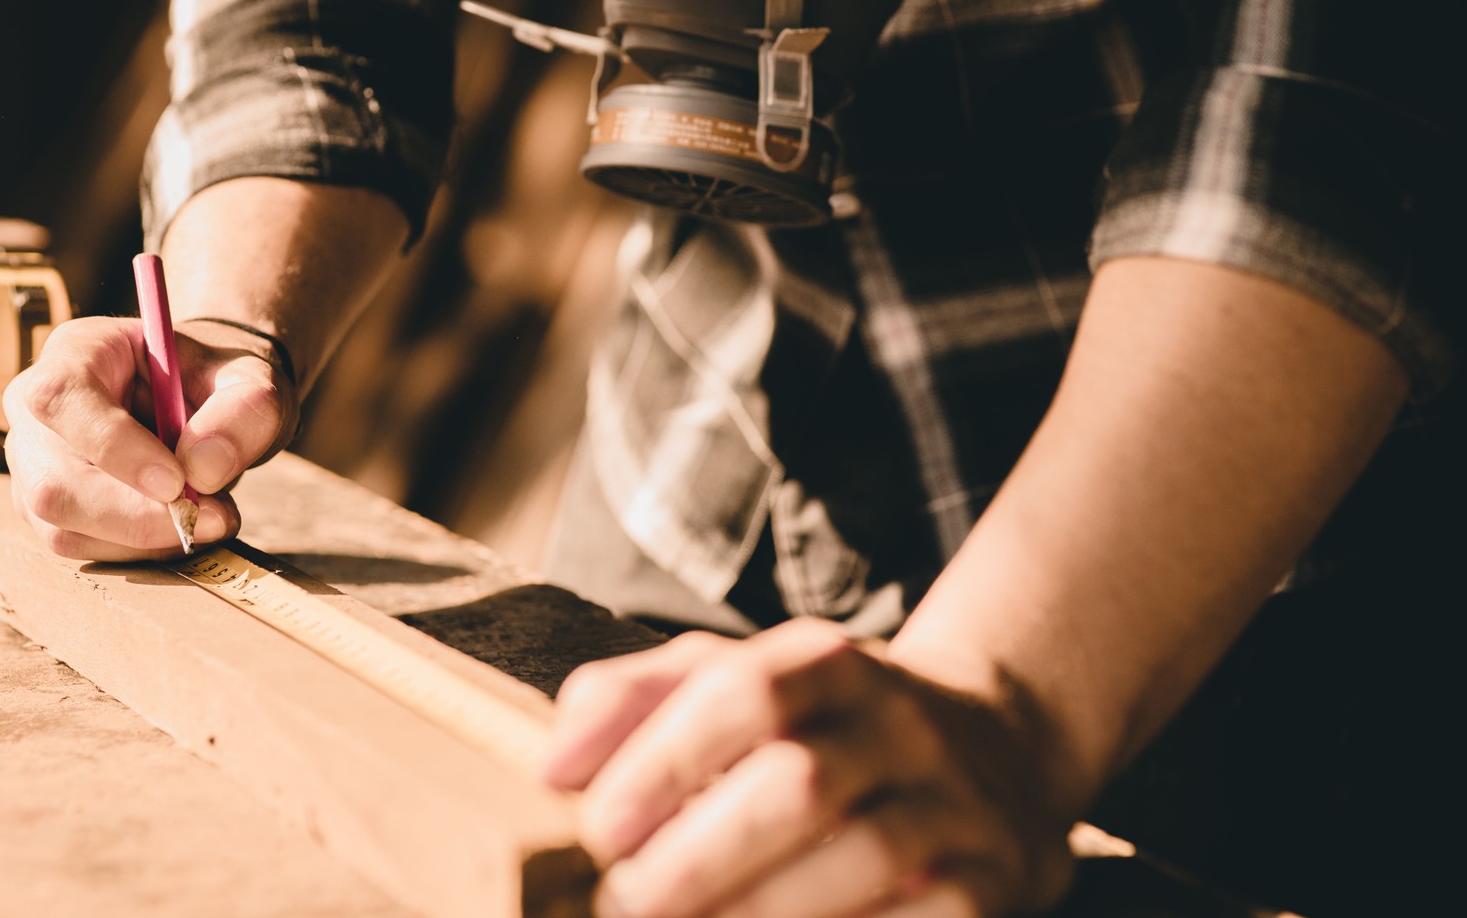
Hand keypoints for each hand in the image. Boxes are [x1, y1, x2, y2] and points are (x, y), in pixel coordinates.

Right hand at [1, 315, 298, 559]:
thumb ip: (242, 411)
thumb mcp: (249, 376)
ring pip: (63, 527)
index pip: (62, 399)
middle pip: (52, 482)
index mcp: (77, 351)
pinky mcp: (46, 511)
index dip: (113, 448)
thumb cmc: (217, 379)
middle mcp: (38, 411)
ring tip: (210, 514)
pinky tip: (181, 524)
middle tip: (209, 519)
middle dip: (134, 516)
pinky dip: (139, 549)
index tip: (177, 482)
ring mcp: (32, 466)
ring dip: (144, 538)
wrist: (205, 399)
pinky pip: (80, 548)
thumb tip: (202, 472)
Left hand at [544, 619, 1074, 917]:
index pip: (741, 691)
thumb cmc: (824, 722)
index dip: (665, 760)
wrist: (1000, 745)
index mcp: (826, 660)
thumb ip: (634, 700)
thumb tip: (552, 765)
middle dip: (701, 857)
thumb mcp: (738, 678)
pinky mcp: (992, 880)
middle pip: (798, 785)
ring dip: (759, 911)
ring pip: (860, 857)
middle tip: (630, 902)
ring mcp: (951, 801)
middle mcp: (897, 721)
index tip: (601, 827)